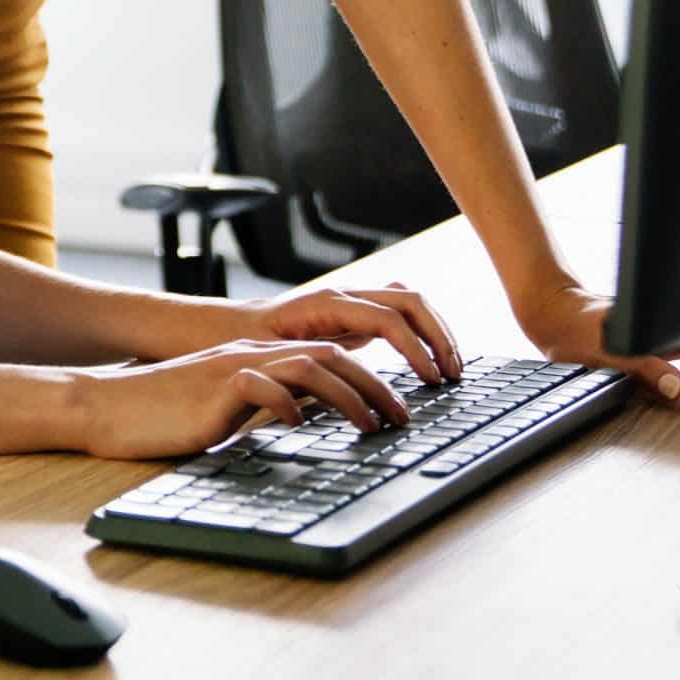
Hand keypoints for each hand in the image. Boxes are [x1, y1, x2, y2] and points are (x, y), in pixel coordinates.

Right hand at [71, 339, 413, 460]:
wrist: (107, 409)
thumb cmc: (162, 416)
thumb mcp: (224, 410)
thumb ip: (262, 407)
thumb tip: (305, 421)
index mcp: (257, 360)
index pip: (328, 357)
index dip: (370, 379)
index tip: (397, 409)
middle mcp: (251, 357)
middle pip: (330, 357)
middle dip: (376, 387)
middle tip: (403, 419)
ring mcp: (233, 370)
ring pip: (308, 367)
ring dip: (349, 396)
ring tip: (373, 426)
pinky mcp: (214, 388)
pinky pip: (261, 387)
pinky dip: (287, 404)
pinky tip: (298, 425)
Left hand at [229, 282, 462, 383]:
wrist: (226, 328)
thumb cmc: (243, 345)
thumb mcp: (271, 357)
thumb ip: (306, 366)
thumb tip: (338, 384)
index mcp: (326, 302)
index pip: (388, 319)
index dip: (416, 349)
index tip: (432, 381)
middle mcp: (343, 294)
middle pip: (409, 300)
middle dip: (438, 335)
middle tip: (453, 374)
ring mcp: (351, 300)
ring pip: (409, 302)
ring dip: (435, 331)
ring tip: (451, 368)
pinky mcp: (354, 313)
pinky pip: (398, 313)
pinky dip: (421, 332)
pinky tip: (429, 360)